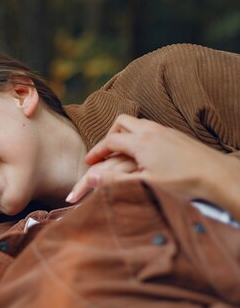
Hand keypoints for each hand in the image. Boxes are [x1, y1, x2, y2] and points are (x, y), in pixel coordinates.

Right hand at [66, 115, 239, 218]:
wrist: (217, 175)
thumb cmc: (182, 182)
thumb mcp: (145, 184)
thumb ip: (115, 181)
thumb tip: (90, 178)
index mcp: (140, 142)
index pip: (109, 142)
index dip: (96, 151)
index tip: (88, 161)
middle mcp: (151, 131)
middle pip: (120, 123)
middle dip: (108, 136)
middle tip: (104, 152)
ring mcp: (164, 130)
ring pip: (136, 123)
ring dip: (124, 134)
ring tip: (121, 151)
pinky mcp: (175, 134)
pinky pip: (149, 127)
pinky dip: (139, 135)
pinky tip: (143, 151)